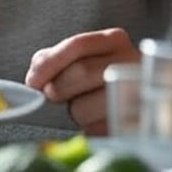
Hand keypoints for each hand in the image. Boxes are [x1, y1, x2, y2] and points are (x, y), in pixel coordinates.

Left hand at [24, 28, 139, 134]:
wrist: (138, 105)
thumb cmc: (100, 80)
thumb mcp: (79, 60)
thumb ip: (53, 60)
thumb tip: (35, 78)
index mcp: (114, 41)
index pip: (78, 45)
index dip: (50, 63)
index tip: (33, 81)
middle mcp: (131, 63)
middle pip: (82, 72)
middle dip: (60, 88)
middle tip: (55, 96)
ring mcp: (136, 93)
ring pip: (85, 106)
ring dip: (75, 112)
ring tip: (85, 108)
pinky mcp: (134, 124)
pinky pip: (95, 130)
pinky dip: (89, 128)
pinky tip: (97, 120)